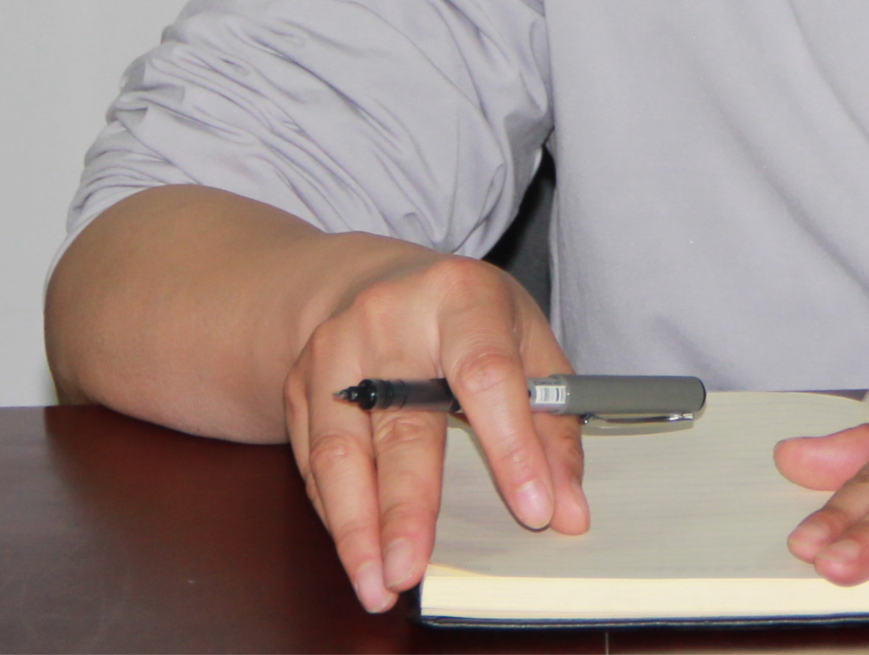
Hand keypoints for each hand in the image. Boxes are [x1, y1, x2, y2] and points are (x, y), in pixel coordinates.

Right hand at [280, 254, 585, 612]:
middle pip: (401, 423)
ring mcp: (333, 351)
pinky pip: (314, 464)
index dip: (511, 446)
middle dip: (407, 506)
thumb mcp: (529, 347)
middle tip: (412, 568)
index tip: (532, 509)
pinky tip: (359, 549)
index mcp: (460, 297)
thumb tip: (570, 509)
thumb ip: (554, 426)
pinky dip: (339, 514)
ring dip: (356, 527)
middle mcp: (387, 317)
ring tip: (378, 581)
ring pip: (340, 451)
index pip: (487, 375)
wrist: (383, 286)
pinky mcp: (299, 387)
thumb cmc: (469, 321)